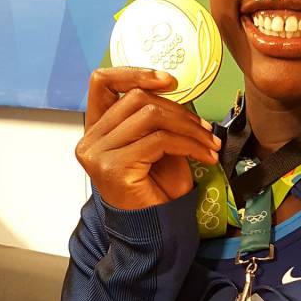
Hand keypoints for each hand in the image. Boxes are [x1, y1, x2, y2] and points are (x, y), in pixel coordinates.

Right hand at [75, 67, 220, 208]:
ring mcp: (98, 152)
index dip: (134, 72)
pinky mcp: (113, 166)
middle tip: (205, 128)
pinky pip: (159, 140)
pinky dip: (189, 145)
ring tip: (209, 143)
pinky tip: (205, 157)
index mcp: (97, 128)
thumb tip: (173, 88)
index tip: (169, 81)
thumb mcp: (157, 142)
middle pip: (136, 97)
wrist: (156, 227)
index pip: (101, 82)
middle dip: (179, 110)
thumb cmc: (156, 188)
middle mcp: (91, 139)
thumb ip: (155, 115)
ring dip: (188, 127)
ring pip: (150, 115)